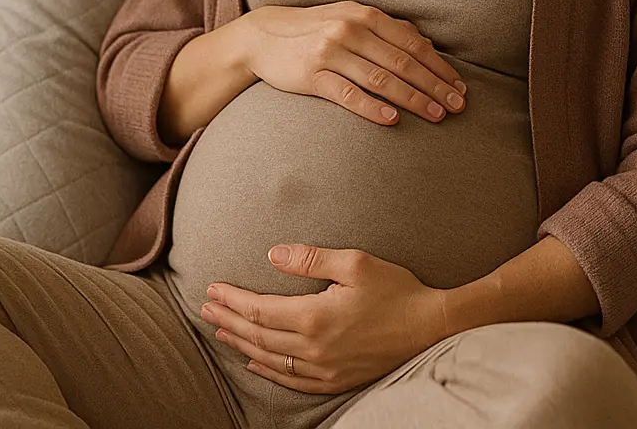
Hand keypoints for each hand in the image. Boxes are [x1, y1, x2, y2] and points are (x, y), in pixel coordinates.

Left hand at [199, 244, 448, 393]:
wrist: (431, 327)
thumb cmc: (397, 290)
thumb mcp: (356, 263)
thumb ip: (311, 259)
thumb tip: (272, 255)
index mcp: (315, 317)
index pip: (260, 310)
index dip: (232, 300)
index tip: (212, 289)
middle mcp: (314, 348)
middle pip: (258, 336)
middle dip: (228, 320)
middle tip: (204, 309)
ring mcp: (324, 369)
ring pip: (269, 360)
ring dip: (241, 345)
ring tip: (220, 331)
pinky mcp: (335, 380)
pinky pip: (291, 380)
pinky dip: (268, 371)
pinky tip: (255, 362)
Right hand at [240, 2, 467, 125]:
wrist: (263, 37)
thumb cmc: (316, 28)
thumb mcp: (351, 18)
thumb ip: (387, 29)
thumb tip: (425, 44)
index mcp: (365, 15)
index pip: (412, 44)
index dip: (439, 67)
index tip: (459, 87)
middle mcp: (350, 30)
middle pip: (402, 63)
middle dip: (434, 86)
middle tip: (458, 106)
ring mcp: (330, 52)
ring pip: (381, 79)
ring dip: (413, 100)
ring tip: (436, 115)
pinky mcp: (311, 75)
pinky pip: (348, 94)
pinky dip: (372, 107)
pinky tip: (392, 120)